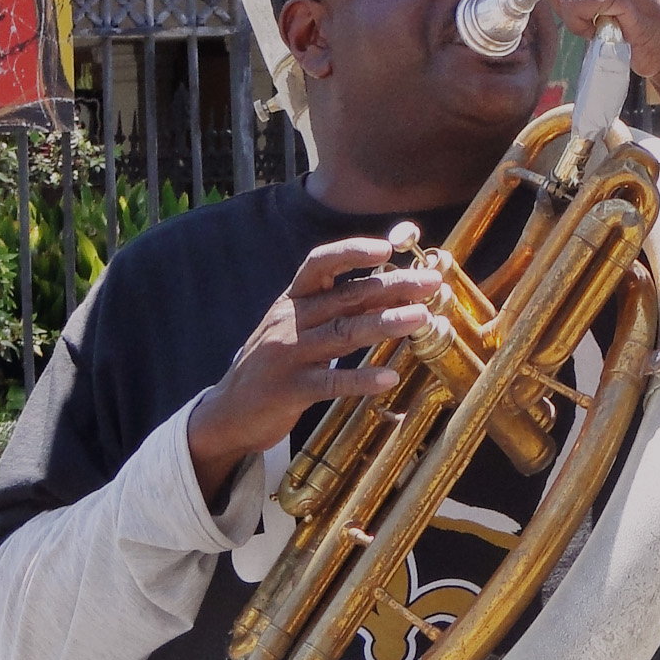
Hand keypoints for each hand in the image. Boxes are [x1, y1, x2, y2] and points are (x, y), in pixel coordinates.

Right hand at [187, 238, 441, 506]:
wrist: (228, 411)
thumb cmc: (272, 365)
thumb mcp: (294, 327)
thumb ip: (332, 308)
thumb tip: (386, 289)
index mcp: (292, 301)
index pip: (320, 262)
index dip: (352, 252)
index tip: (388, 248)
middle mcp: (289, 321)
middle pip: (346, 297)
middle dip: (392, 287)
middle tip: (430, 282)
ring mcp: (287, 354)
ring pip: (343, 333)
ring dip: (385, 323)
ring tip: (421, 317)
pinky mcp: (289, 390)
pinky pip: (330, 382)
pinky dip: (361, 379)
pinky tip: (388, 378)